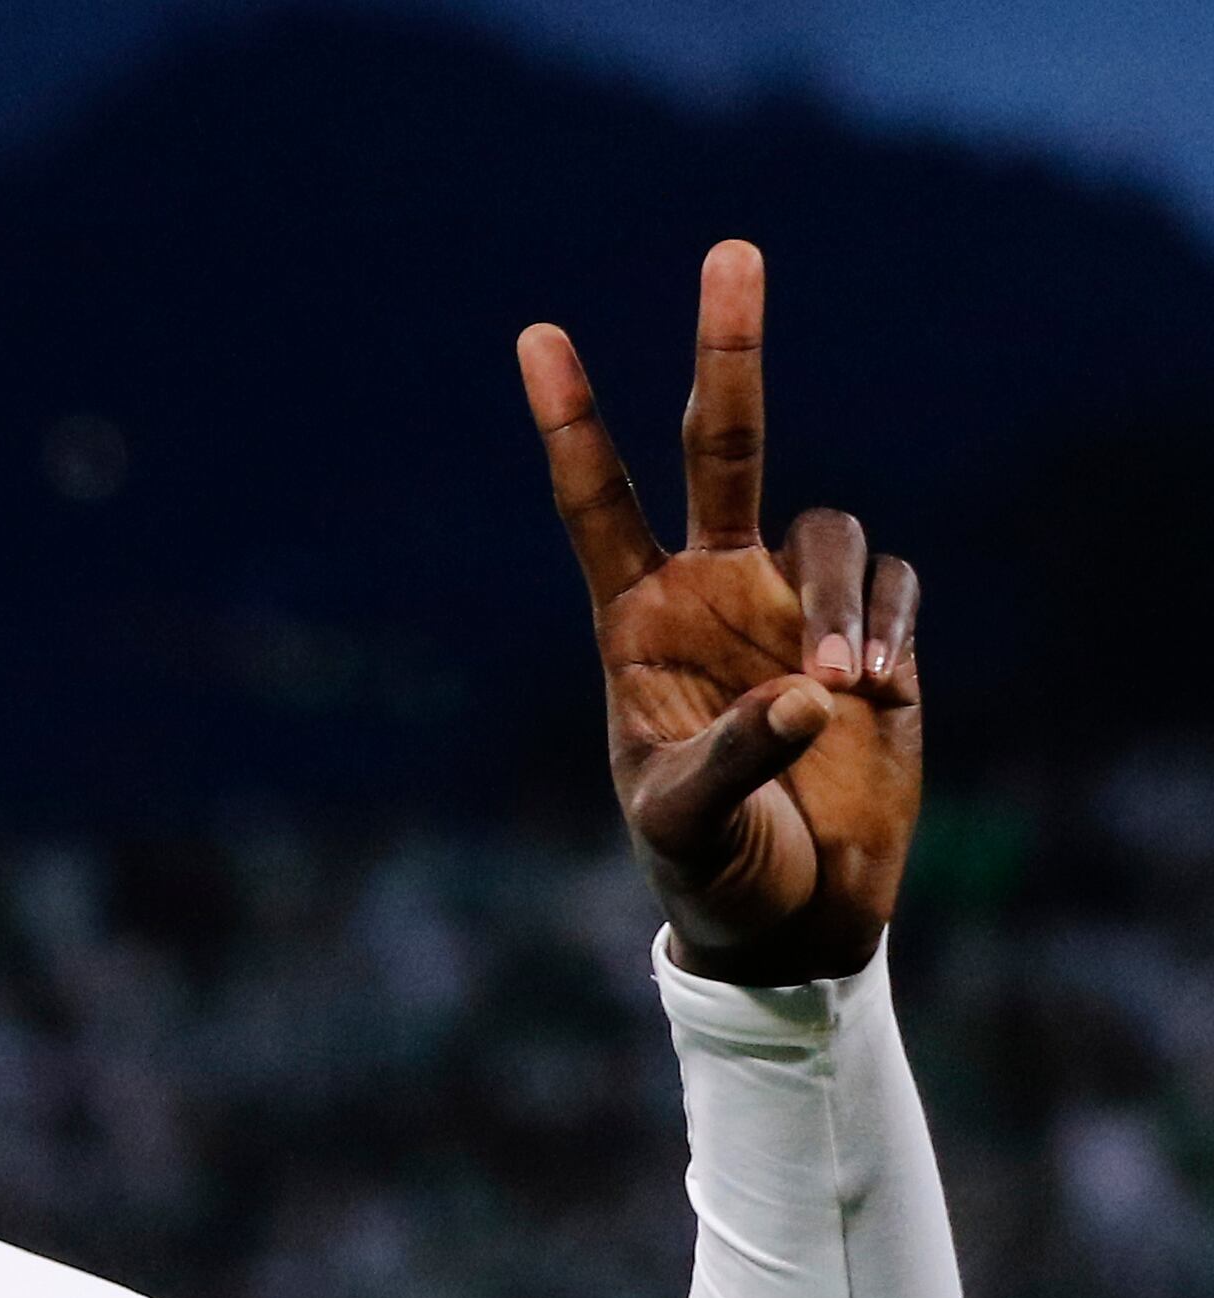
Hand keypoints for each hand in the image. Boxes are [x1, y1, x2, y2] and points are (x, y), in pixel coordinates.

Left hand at [522, 240, 921, 985]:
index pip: (596, 503)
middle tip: (730, 249)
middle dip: (729, 350)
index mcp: (636, 623)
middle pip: (723, 443)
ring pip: (833, 532)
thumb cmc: (707, 870)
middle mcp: (714, 591)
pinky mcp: (873, 634)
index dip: (570, 421)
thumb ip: (737, 756)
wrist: (787, 913)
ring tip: (840, 694)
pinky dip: (888, 629)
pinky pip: (895, 588)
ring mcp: (794, 606)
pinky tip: (875, 697)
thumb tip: (818, 693)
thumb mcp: (689, 823)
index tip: (536, 335)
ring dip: (842, 603)